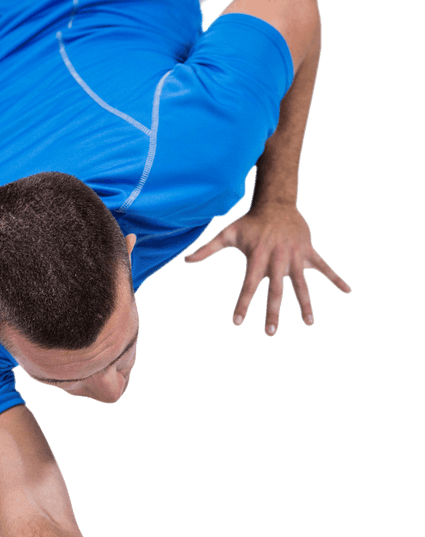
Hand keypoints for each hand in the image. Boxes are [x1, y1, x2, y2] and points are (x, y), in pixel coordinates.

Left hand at [184, 205, 350, 335]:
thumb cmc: (251, 222)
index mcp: (257, 257)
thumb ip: (208, 250)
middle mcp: (277, 259)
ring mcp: (295, 256)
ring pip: (301, 284)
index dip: (243, 303)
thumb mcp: (228, 234)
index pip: (249, 284)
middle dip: (273, 312)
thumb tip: (186, 261)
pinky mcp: (308, 252)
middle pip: (276, 290)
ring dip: (305, 304)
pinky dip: (336, 278)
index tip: (238, 322)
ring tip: (309, 323)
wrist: (277, 202)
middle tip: (271, 333)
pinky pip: (325, 267)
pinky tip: (348, 291)